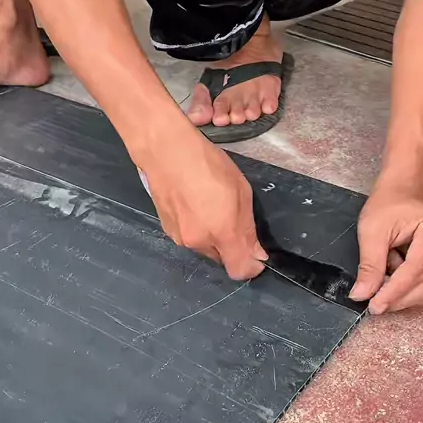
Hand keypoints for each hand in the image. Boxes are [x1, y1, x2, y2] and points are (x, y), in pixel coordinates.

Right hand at [141, 129, 265, 279]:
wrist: (166, 151)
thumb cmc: (208, 164)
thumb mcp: (241, 192)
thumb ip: (248, 229)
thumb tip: (256, 255)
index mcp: (221, 233)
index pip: (239, 271)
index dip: (251, 266)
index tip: (256, 254)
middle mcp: (199, 243)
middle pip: (221, 258)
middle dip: (230, 245)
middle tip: (231, 216)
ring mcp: (179, 237)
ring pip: (204, 247)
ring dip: (211, 235)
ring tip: (209, 204)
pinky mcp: (167, 229)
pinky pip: (188, 236)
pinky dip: (195, 227)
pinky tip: (193, 203)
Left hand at [350, 188, 422, 313]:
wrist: (404, 193)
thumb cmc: (388, 205)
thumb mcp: (372, 230)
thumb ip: (369, 265)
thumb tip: (362, 294)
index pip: (416, 270)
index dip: (394, 293)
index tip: (374, 307)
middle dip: (400, 299)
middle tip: (375, 304)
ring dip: (408, 298)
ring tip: (387, 282)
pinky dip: (417, 294)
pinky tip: (400, 284)